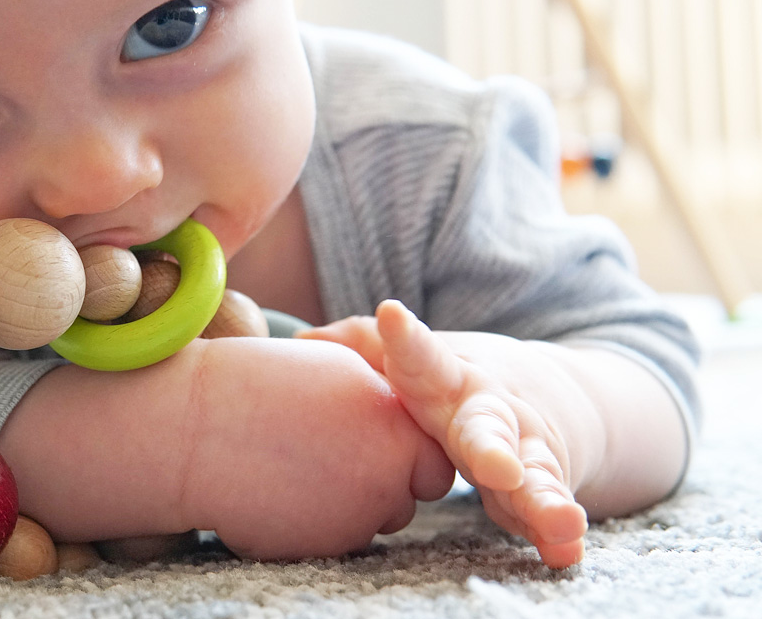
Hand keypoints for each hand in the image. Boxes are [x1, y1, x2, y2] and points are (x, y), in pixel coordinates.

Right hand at [180, 336, 454, 559]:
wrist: (195, 427)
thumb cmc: (260, 384)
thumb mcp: (339, 370)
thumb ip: (386, 403)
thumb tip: (405, 426)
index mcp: (397, 431)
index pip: (434, 468)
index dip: (405, 458)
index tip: (374, 443)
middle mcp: (384, 482)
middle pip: (403, 502)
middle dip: (377, 485)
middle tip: (328, 454)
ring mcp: (350, 522)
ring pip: (364, 525)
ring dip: (344, 506)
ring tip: (296, 467)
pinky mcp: (315, 550)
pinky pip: (327, 541)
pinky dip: (309, 522)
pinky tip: (276, 489)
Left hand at [298, 300, 594, 568]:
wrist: (551, 392)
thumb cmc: (456, 382)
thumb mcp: (419, 362)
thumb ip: (365, 348)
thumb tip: (300, 344)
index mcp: (446, 377)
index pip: (423, 356)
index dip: (406, 339)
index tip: (392, 316)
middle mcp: (489, 409)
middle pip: (485, 425)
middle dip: (489, 445)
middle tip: (495, 466)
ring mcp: (523, 448)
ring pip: (531, 472)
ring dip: (540, 497)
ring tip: (557, 521)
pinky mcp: (543, 485)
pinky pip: (546, 506)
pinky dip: (556, 527)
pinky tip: (564, 549)